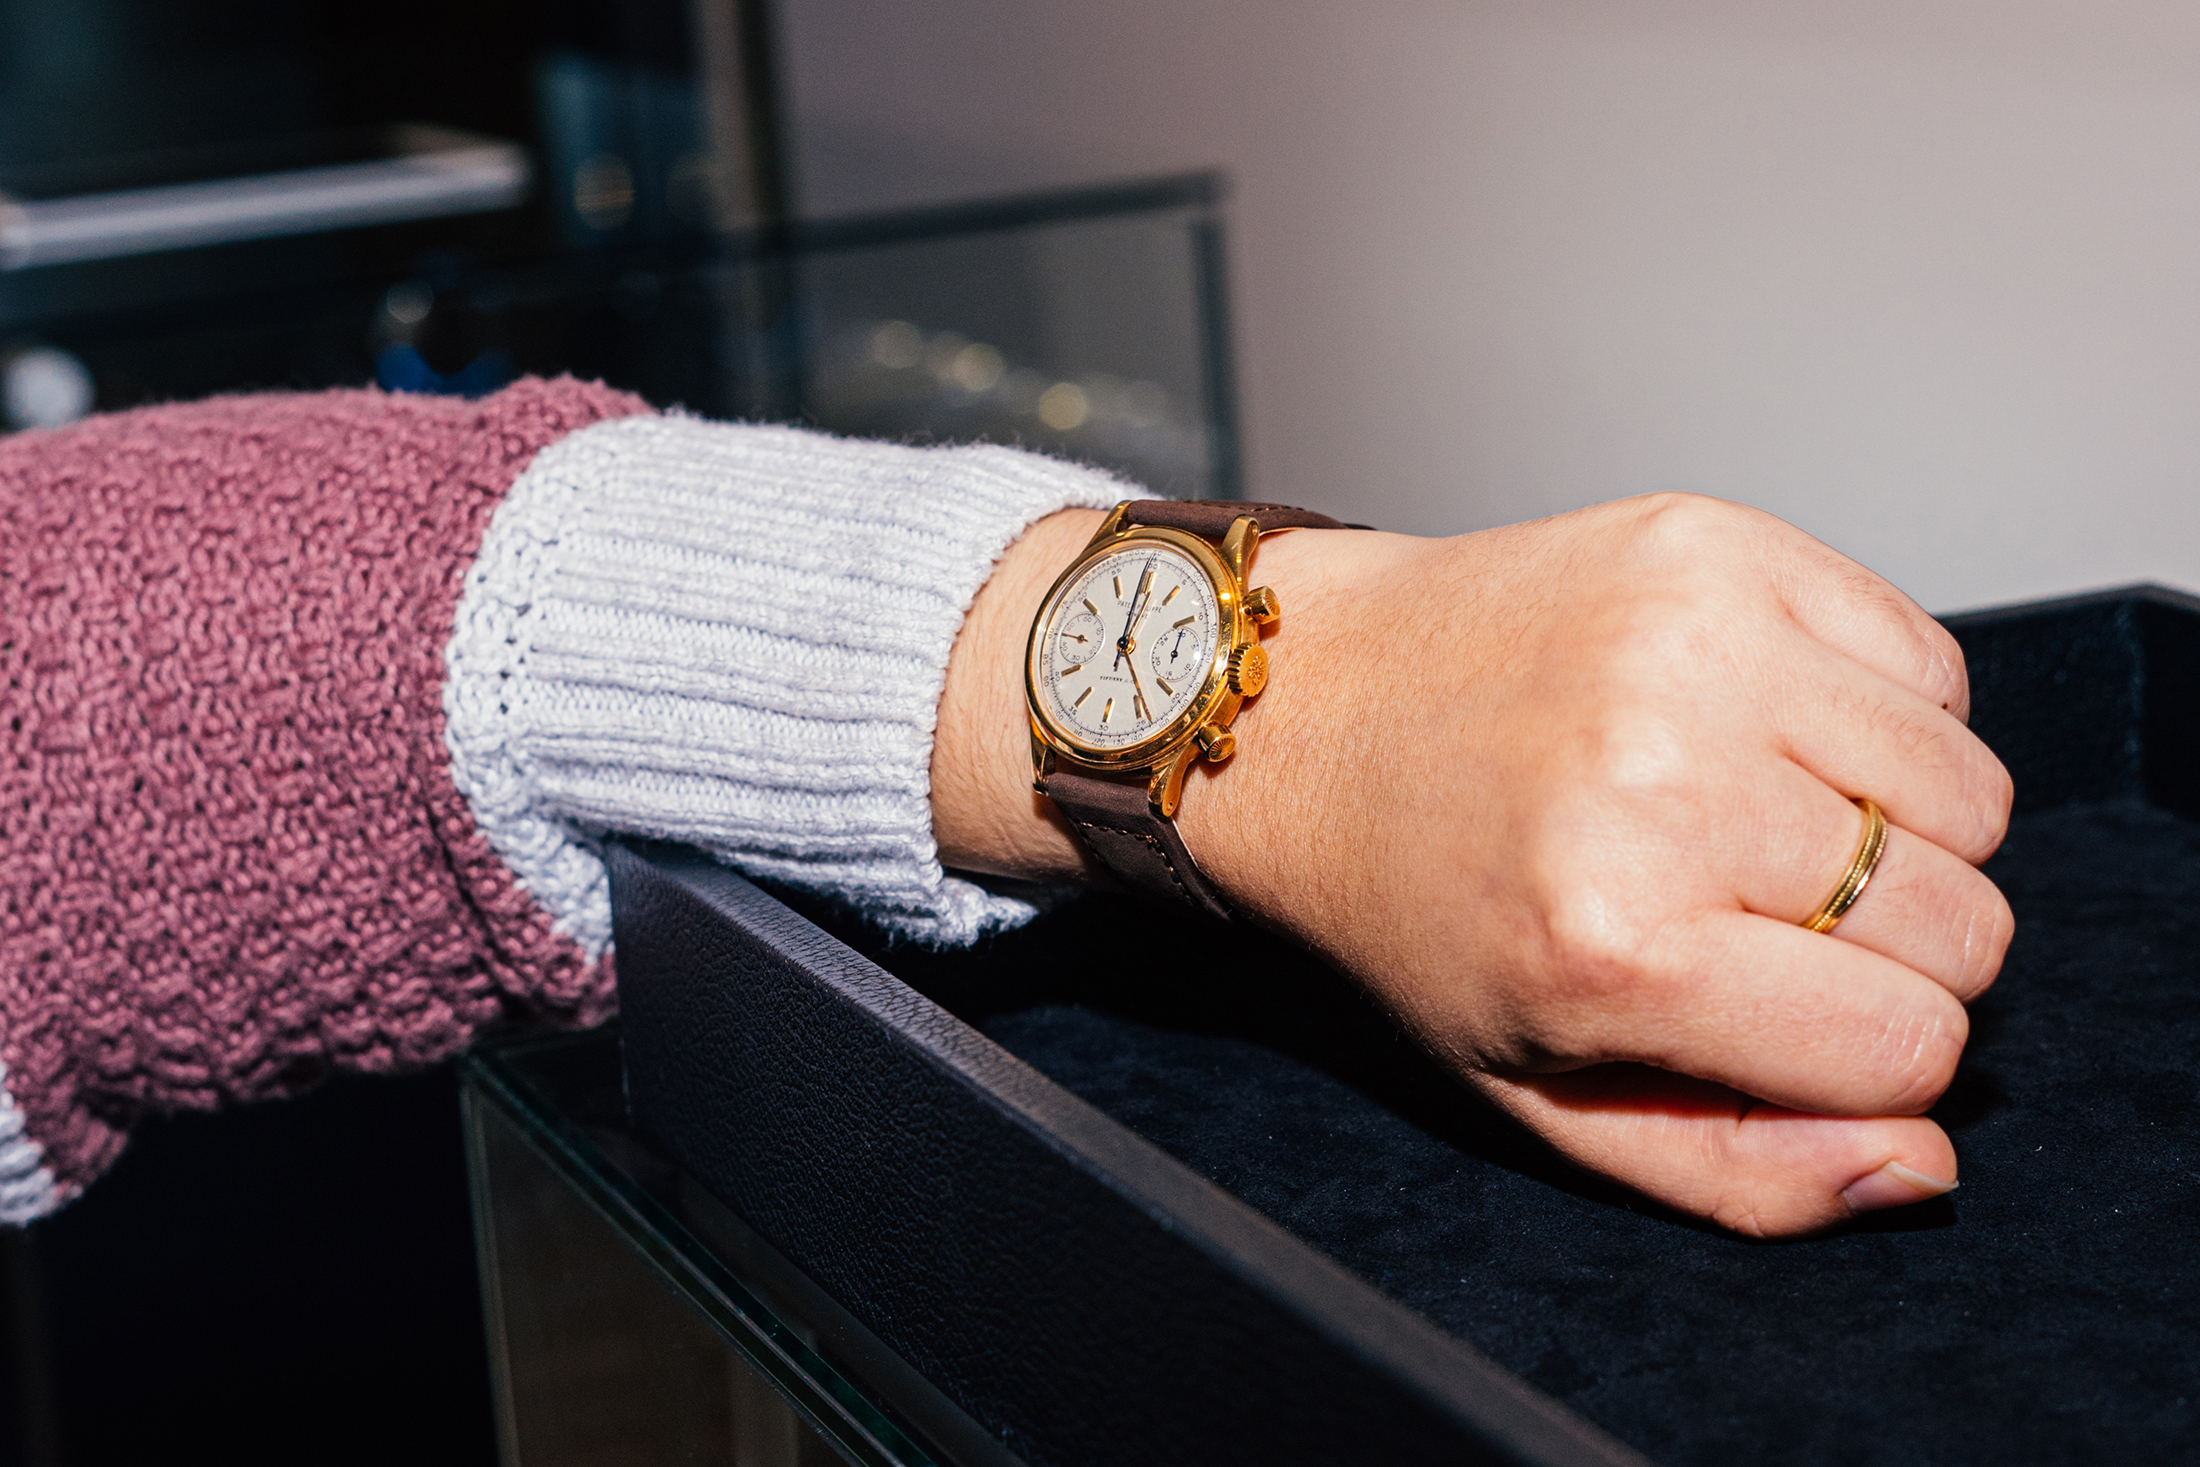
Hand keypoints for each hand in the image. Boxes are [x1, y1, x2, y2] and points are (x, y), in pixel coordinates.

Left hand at [933, 495, 2012, 1237]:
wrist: (1305, 708)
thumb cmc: (1413, 903)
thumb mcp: (1535, 1091)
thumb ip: (1735, 1166)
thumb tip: (1923, 1163)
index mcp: (1611, 944)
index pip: (1909, 1045)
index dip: (1868, 1054)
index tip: (1787, 1014)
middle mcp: (1661, 784)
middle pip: (1960, 923)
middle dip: (1890, 952)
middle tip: (1761, 919)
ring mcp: (1696, 645)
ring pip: (1972, 794)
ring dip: (1899, 830)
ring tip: (1760, 821)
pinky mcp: (1716, 546)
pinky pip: (1928, 665)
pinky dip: (1881, 713)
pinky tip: (1763, 729)